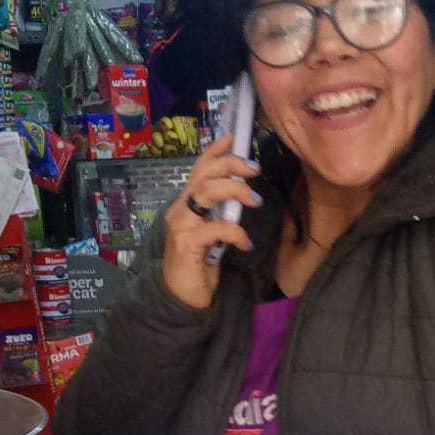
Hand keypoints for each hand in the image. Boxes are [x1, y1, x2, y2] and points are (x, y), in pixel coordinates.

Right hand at [161, 134, 261, 309]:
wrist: (181, 296)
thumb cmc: (198, 264)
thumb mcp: (212, 233)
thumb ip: (220, 213)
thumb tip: (243, 193)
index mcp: (186, 204)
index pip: (198, 170)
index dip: (214, 151)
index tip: (233, 137)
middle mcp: (180, 209)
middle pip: (203, 175)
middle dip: (230, 165)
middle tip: (254, 168)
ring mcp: (181, 226)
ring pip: (206, 193)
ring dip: (233, 190)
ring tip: (254, 200)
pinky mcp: (187, 244)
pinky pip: (215, 229)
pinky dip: (235, 232)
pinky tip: (245, 243)